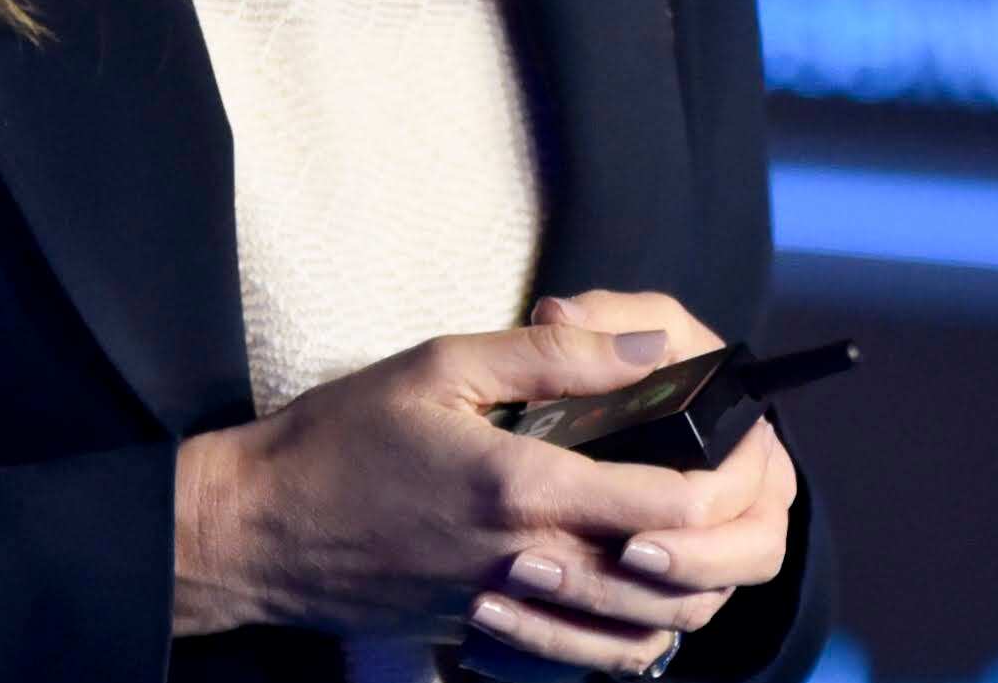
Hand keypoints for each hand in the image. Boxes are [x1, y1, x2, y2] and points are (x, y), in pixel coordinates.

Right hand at [171, 311, 781, 666]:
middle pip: (670, 580)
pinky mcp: (484, 636)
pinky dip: (629, 641)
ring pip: (638, 636)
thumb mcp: (443, 363)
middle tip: (733, 494)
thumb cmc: (341, 437)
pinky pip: (584, 659)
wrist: (257, 529)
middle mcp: (527, 562)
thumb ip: (558, 355)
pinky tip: (633, 601)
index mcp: (525, 487)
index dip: (725, 479)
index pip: (668, 503)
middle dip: (720, 544)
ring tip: (696, 545)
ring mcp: (507, 611)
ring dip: (684, 597)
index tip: (739, 443)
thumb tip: (653, 346)